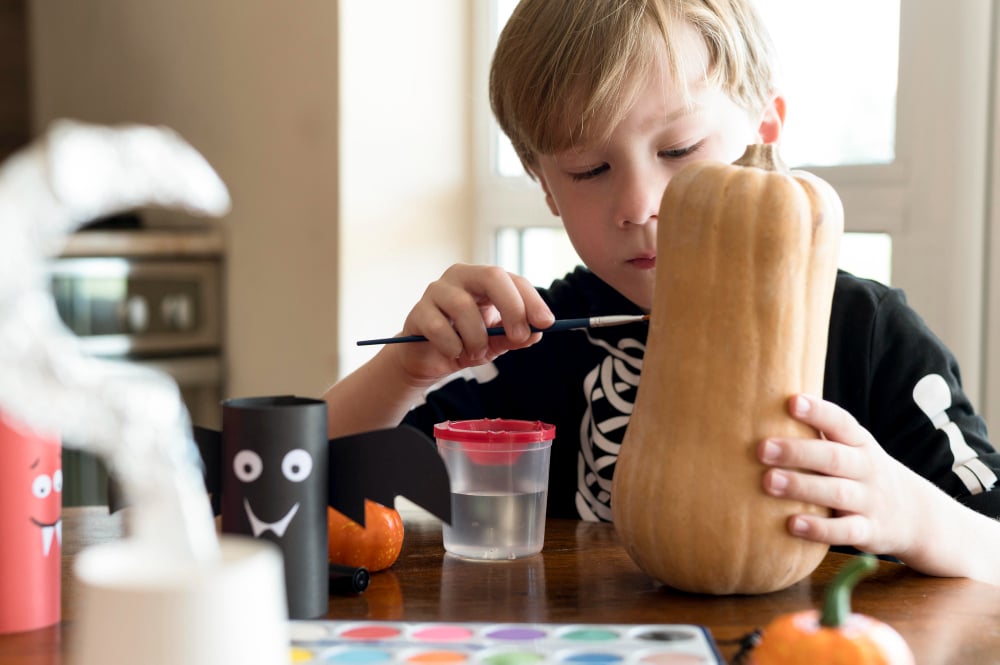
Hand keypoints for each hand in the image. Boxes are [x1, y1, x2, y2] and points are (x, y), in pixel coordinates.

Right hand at [390, 263, 554, 383]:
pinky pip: (439, 327)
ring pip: (463, 306)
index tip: (546, 323)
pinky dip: (453, 346)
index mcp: (483, 280)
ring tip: (476, 354)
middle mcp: (460, 277)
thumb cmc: (464, 342)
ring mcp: (436, 291)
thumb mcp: (496, 342)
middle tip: (519, 336)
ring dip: (477, 338)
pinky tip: (454, 353)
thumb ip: (514, 337)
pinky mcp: (418, 312)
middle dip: (511, 307)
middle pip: (491, 277)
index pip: (512, 280)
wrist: (427, 359)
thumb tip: (536, 332)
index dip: (531, 300)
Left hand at [757, 394, 923, 558]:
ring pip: (836, 493)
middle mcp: (867, 469)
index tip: (792, 401)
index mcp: (860, 443)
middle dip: (796, 452)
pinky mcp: (869, 531)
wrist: (917, 514)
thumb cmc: (863, 472)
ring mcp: (870, 501)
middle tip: (762, 448)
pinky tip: (792, 524)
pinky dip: (820, 529)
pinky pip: (845, 531)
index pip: (840, 422)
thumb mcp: (853, 448)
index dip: (818, 412)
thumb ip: (820, 433)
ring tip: (768, 481)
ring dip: (801, 487)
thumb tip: (767, 406)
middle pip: (832, 457)